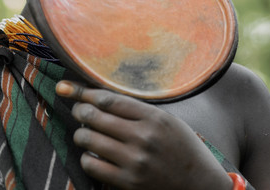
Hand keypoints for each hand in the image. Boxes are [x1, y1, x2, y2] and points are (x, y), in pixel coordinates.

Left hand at [55, 81, 231, 189]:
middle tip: (79, 112)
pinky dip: (87, 158)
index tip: (70, 89)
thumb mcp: (169, 122)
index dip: (85, 93)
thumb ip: (140, 112)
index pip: (110, 100)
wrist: (199, 184)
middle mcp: (144, 137)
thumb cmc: (184, 149)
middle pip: (95, 117)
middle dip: (80, 111)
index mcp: (155, 118)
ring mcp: (135, 161)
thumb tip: (103, 100)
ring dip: (81, 135)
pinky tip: (92, 155)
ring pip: (89, 140)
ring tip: (85, 134)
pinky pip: (92, 165)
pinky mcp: (128, 182)